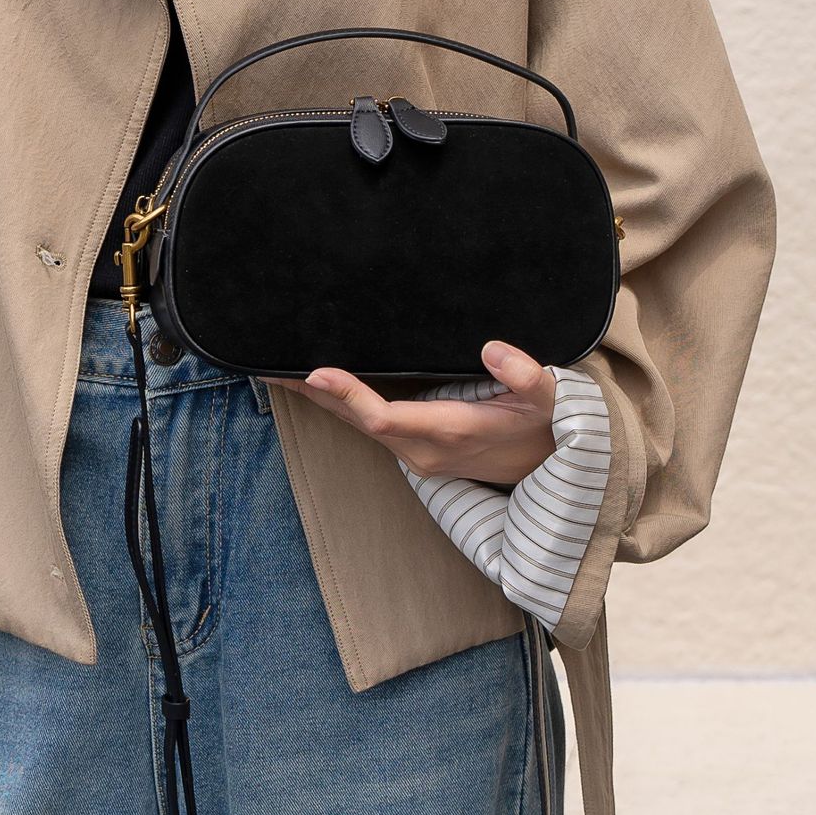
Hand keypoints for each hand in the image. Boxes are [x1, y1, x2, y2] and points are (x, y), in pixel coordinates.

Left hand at [270, 339, 557, 485]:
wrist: (546, 464)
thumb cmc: (543, 425)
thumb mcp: (548, 399)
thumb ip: (526, 376)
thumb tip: (494, 350)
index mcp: (448, 433)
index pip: (384, 417)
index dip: (348, 395)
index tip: (317, 372)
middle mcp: (421, 449)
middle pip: (354, 421)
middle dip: (312, 393)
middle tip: (267, 363)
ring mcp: (414, 453)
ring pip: (355, 425)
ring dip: (318, 399)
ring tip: (275, 370)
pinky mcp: (412, 449)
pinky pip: (366, 425)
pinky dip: (337, 404)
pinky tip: (315, 385)